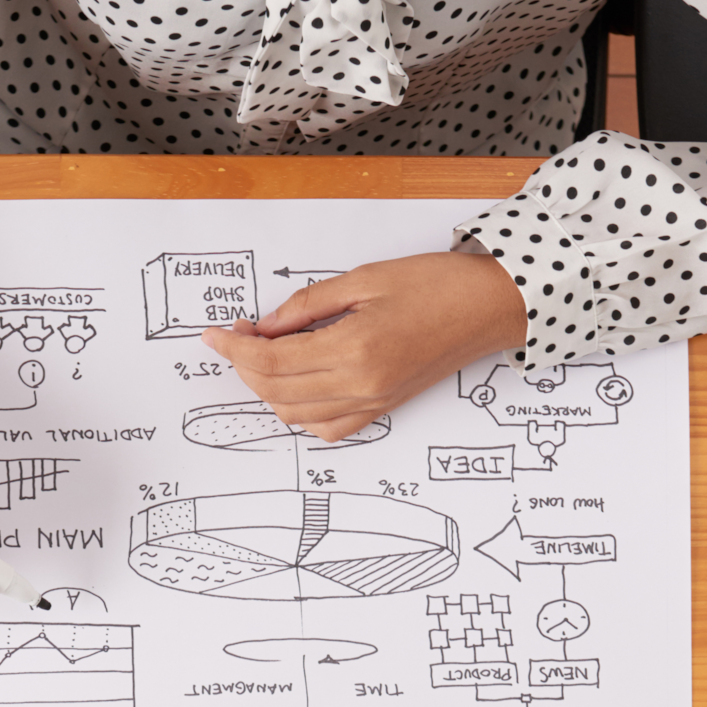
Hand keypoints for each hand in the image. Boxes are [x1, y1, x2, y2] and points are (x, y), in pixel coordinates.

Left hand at [202, 249, 529, 441]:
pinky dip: (301, 410)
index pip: (271, 361)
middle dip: (245, 367)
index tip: (217, 332)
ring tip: (263, 356)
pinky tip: (297, 383)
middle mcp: (361, 385)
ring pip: (296, 415)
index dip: (235, 348)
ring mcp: (373, 403)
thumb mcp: (363, 279)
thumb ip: (308, 305)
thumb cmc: (438, 285)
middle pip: (276, 392)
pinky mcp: (382, 409)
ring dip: (269, 389)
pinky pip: (327, 427)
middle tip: (236, 337)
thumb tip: (265, 325)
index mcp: (354, 349)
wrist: (489, 307)